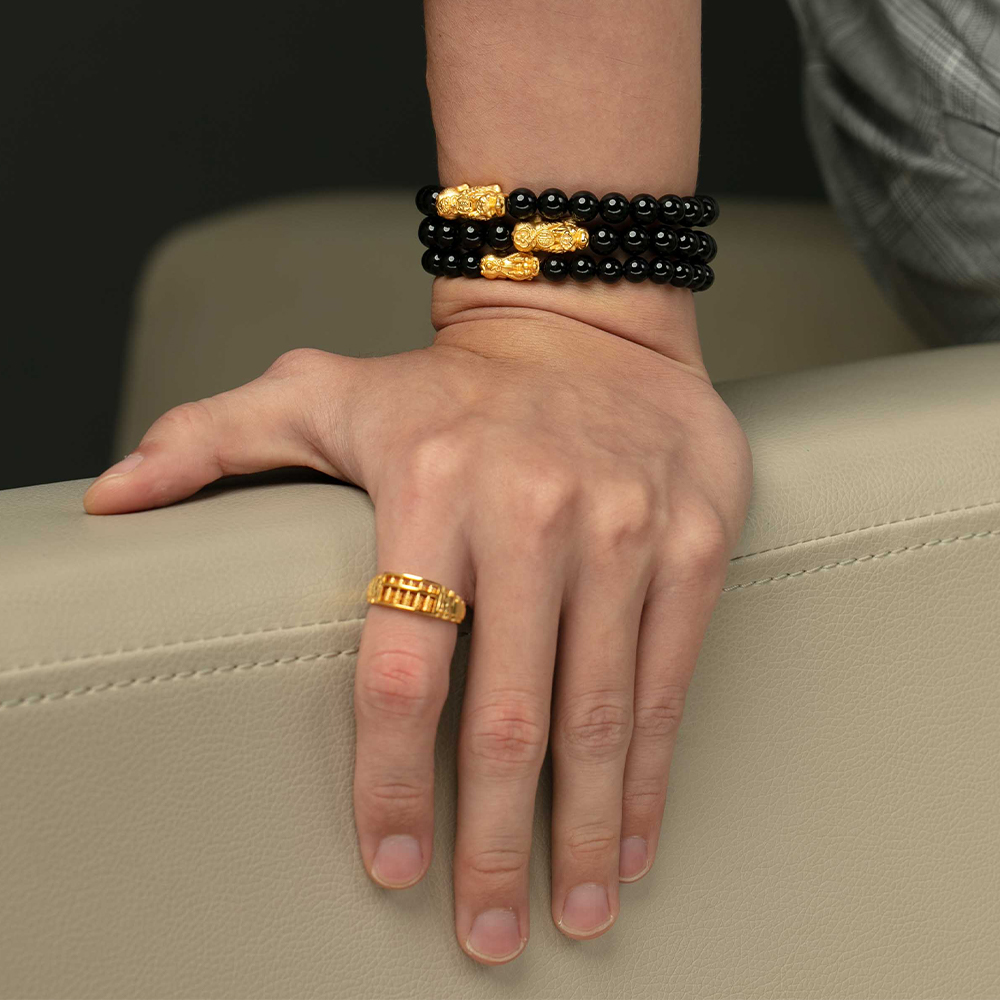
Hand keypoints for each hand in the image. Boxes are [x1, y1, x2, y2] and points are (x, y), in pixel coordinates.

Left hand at [84, 300, 751, 964]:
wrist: (591, 326)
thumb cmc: (451, 385)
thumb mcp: (325, 389)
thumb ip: (213, 437)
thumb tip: (112, 500)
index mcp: (431, 486)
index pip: (400, 667)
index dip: (389, 781)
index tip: (389, 865)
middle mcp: (532, 512)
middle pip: (506, 715)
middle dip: (495, 843)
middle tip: (483, 936)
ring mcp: (622, 530)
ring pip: (597, 712)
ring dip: (583, 830)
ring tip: (573, 915)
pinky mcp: (690, 541)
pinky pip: (669, 676)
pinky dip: (650, 769)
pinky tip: (634, 833)